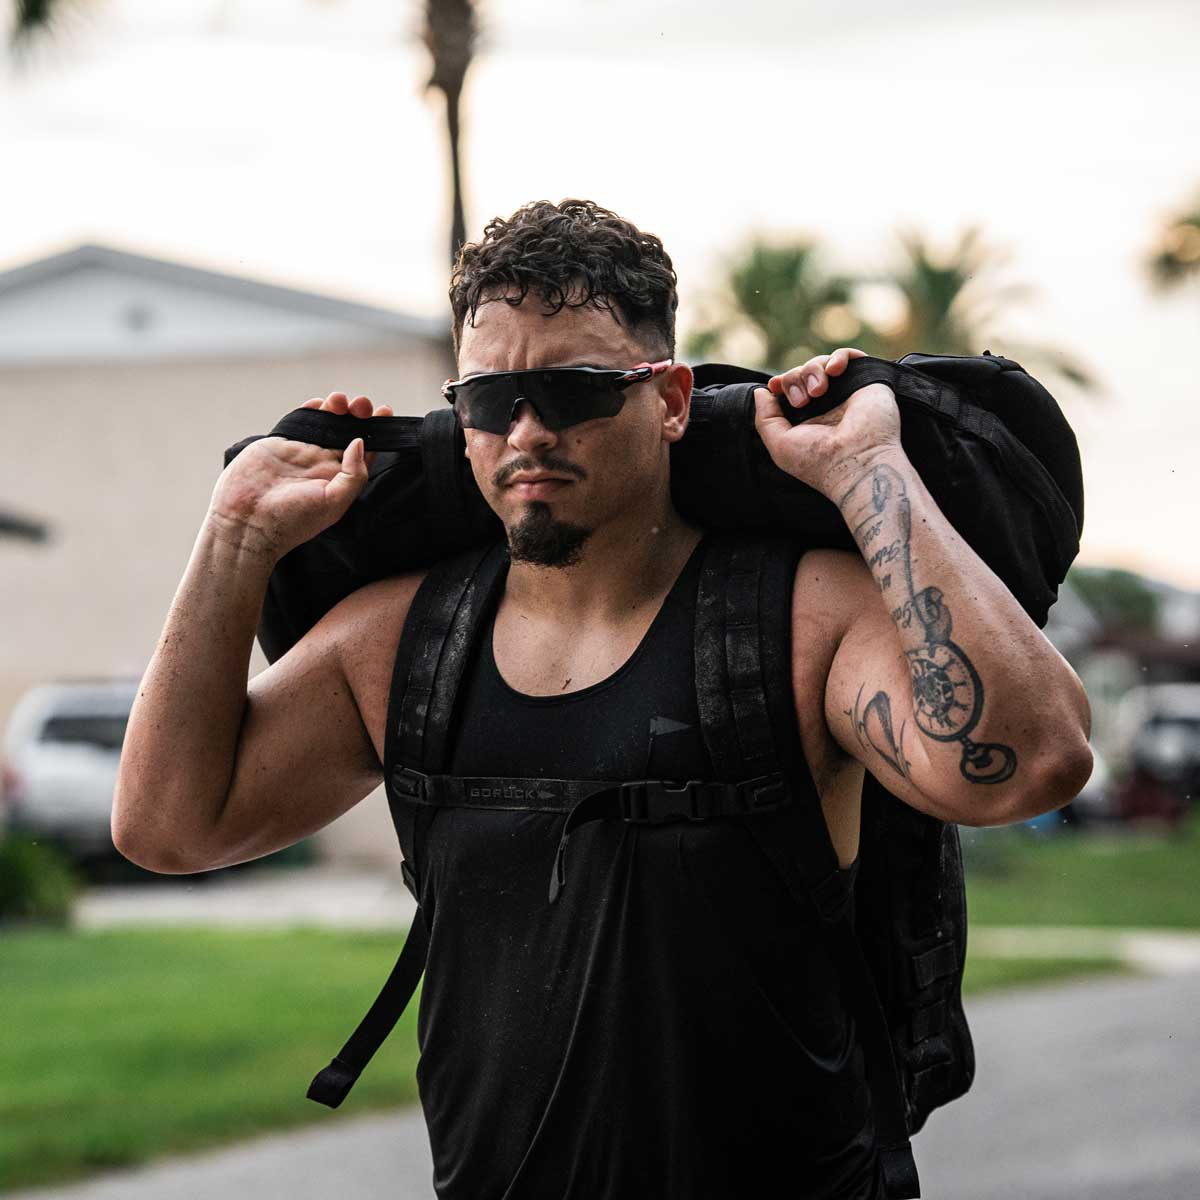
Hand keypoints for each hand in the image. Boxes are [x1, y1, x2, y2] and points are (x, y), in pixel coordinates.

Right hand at [209, 391, 393, 559]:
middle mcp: (322, 465)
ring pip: (324, 424)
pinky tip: (319, 402)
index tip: (385, 411)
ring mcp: (300, 453)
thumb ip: (353, 474)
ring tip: (341, 399)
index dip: (377, 433)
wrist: (246, 521)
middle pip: (346, 432)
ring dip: (335, 409)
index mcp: (338, 480)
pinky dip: (309, 410)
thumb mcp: (334, 502)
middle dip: (357, 415)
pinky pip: (298, 422)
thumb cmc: (291, 520)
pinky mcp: (279, 444)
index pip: (364, 452)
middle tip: (361, 403)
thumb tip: (360, 442)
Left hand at [752, 348, 900, 496]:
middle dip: (794, 379)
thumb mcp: (780, 444)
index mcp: (807, 417)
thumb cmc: (817, 459)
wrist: (856, 461)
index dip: (781, 383)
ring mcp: (846, 391)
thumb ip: (765, 418)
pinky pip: (851, 356)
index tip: (774, 386)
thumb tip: (761, 391)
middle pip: (801, 372)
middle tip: (801, 401)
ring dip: (812, 370)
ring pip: (821, 362)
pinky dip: (839, 357)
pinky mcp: (867, 381)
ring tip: (818, 391)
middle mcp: (826, 404)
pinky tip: (834, 371)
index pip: (790, 389)